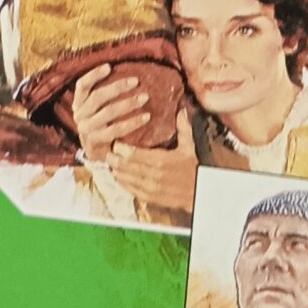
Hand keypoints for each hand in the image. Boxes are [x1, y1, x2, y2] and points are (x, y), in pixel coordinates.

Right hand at [71, 62, 154, 162]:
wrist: (97, 153)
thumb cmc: (101, 124)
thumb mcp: (97, 109)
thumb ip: (105, 94)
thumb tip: (122, 74)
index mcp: (78, 103)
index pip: (82, 85)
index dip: (94, 75)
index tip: (109, 67)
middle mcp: (79, 115)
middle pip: (97, 97)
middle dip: (118, 87)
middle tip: (136, 81)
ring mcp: (86, 129)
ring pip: (108, 112)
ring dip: (128, 103)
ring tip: (145, 97)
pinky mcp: (96, 142)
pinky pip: (116, 129)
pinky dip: (132, 122)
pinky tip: (146, 117)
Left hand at [108, 106, 198, 220]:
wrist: (199, 193)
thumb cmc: (192, 169)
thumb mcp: (189, 147)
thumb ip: (183, 128)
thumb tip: (180, 110)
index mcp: (160, 160)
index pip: (132, 154)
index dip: (120, 148)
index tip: (116, 142)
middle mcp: (152, 175)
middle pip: (124, 166)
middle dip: (113, 158)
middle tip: (108, 150)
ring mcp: (149, 188)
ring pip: (124, 178)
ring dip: (115, 169)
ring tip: (111, 161)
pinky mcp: (148, 197)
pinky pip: (129, 189)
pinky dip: (121, 181)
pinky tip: (118, 174)